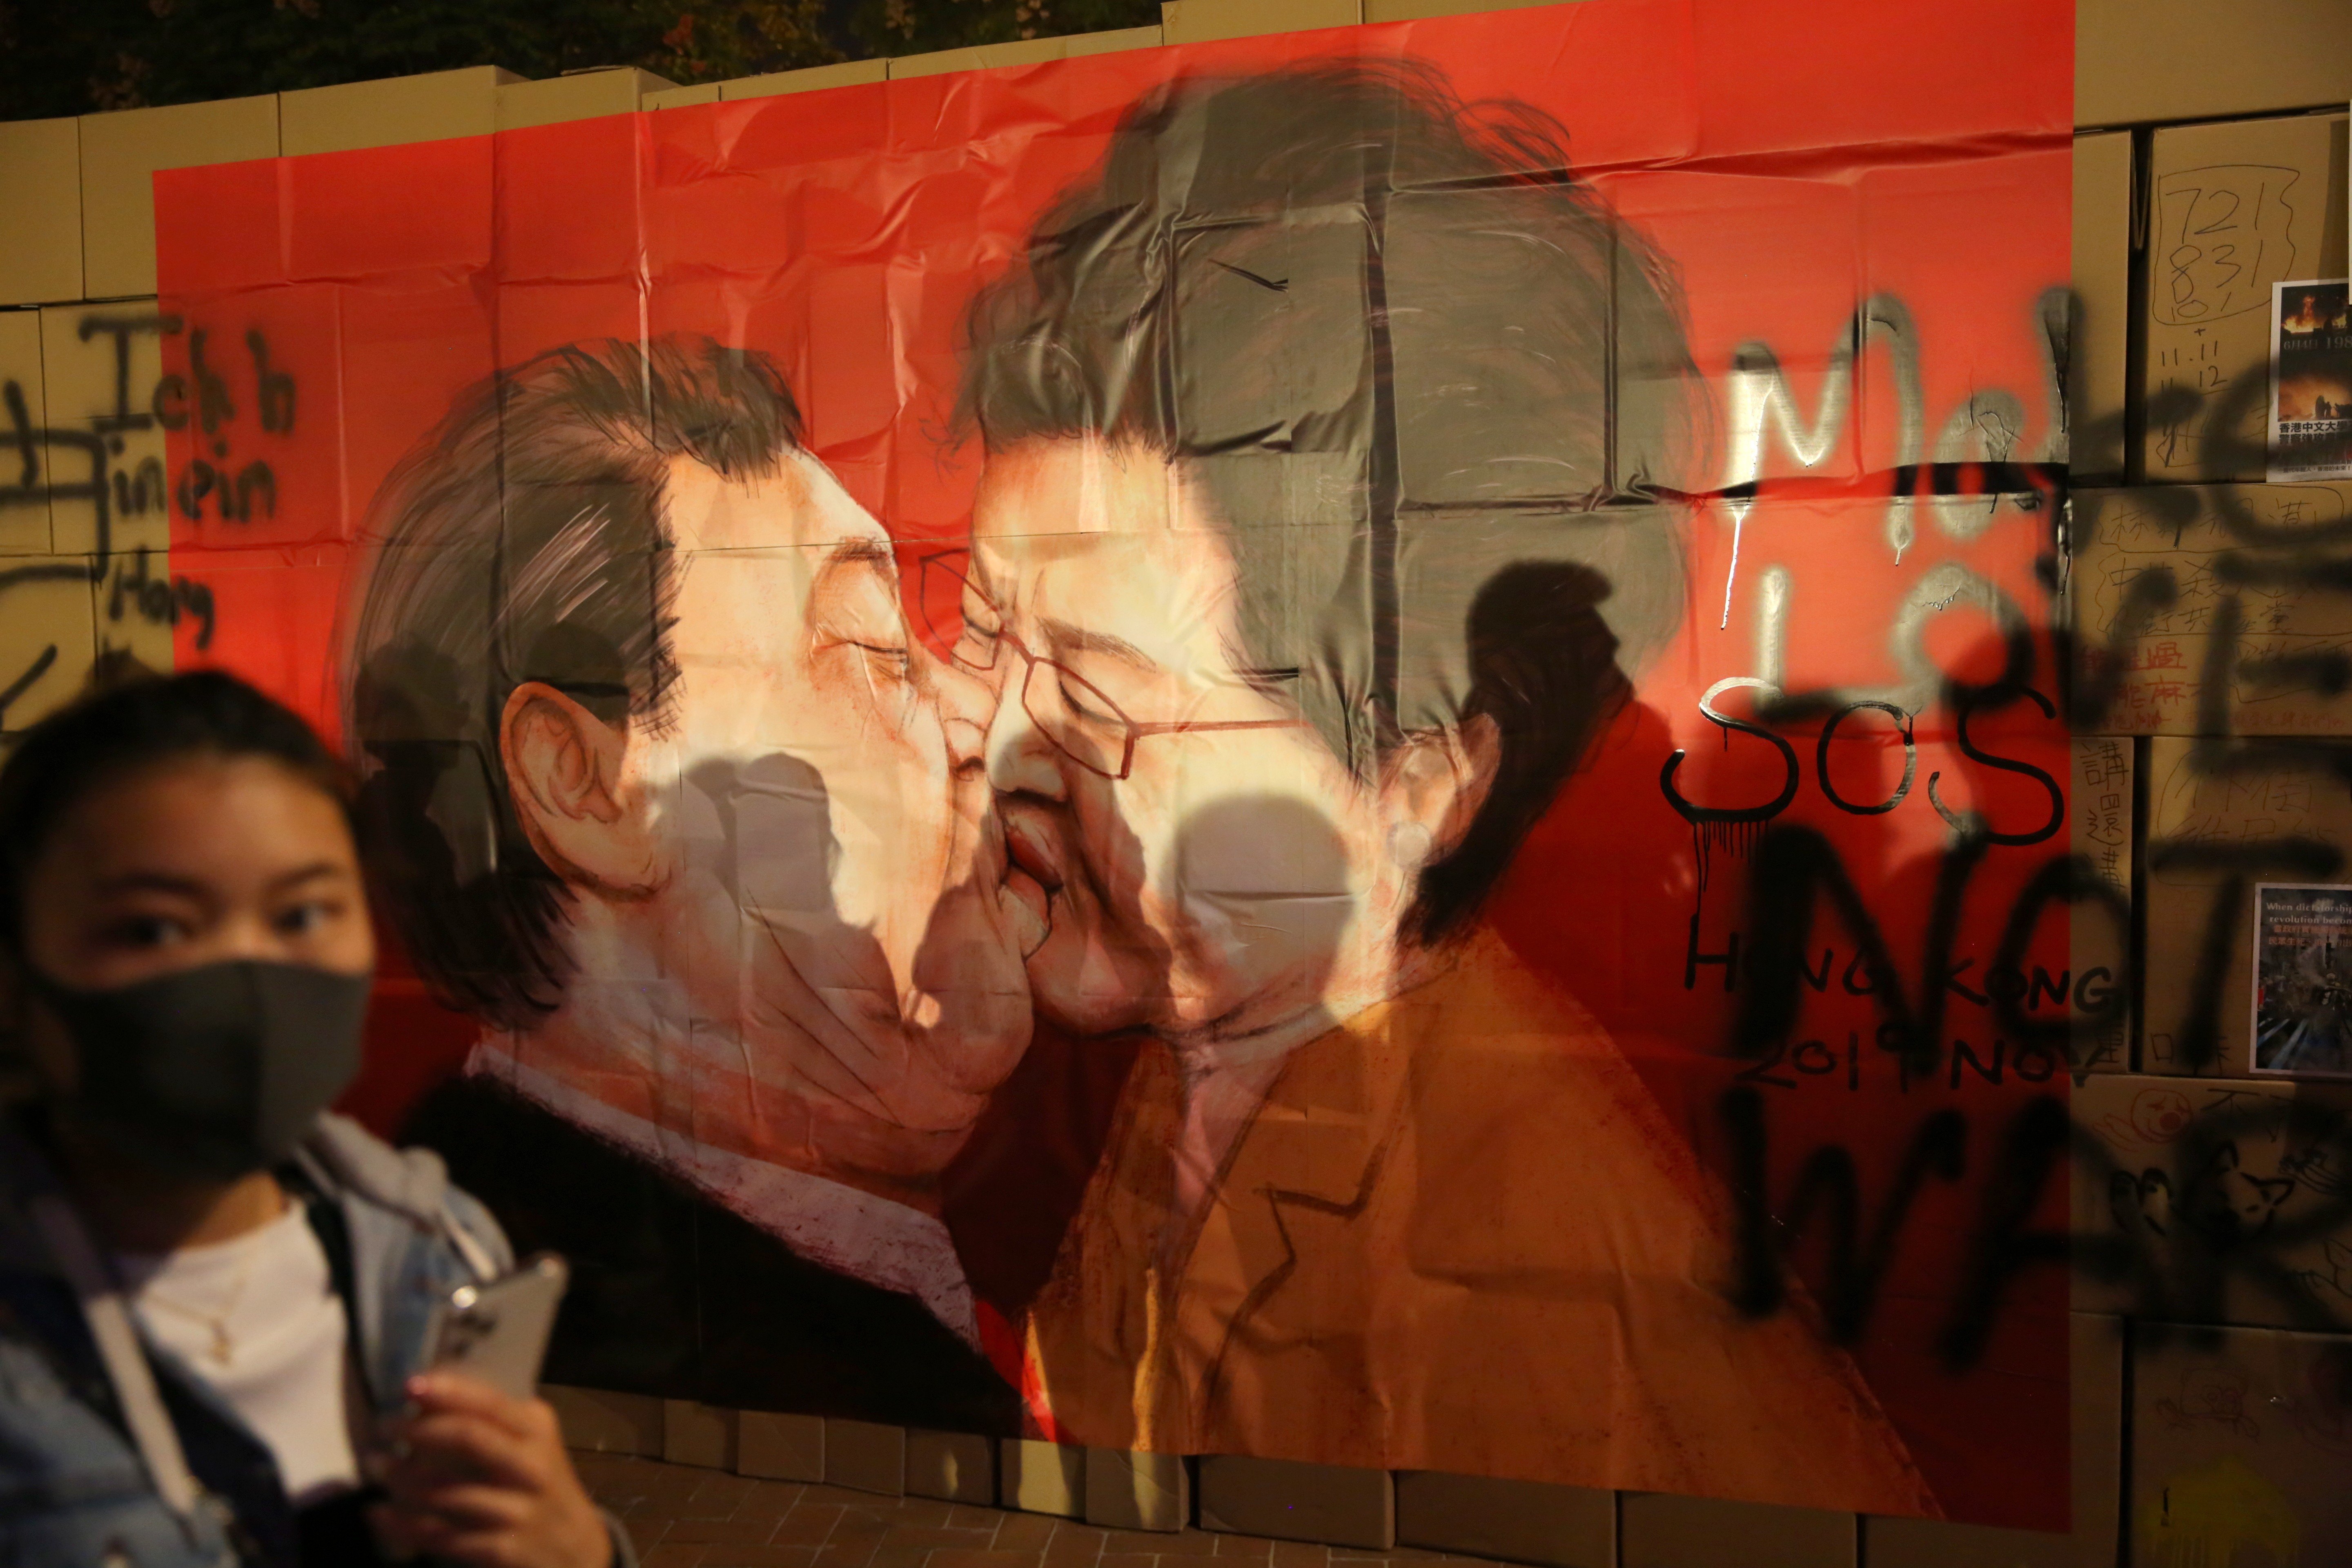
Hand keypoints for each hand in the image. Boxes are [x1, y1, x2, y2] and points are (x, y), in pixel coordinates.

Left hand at [373, 1372, 613, 1567]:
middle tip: (381, 1428)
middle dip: (418, 1430)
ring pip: (447, 1492)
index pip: (490, 1404)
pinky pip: (440, 1535)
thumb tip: (424, 1402)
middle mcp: (531, 1467)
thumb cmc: (538, 1486)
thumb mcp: (528, 1446)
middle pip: (470, 1438)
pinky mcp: (500, 1549)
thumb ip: (490, 1424)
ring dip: (401, 1479)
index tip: (409, 1385)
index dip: (448, 1393)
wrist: (575, 1549)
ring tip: (374, 1466)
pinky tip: (378, 1513)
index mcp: (536, 1432)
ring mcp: (518, 1511)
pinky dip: (402, 1525)